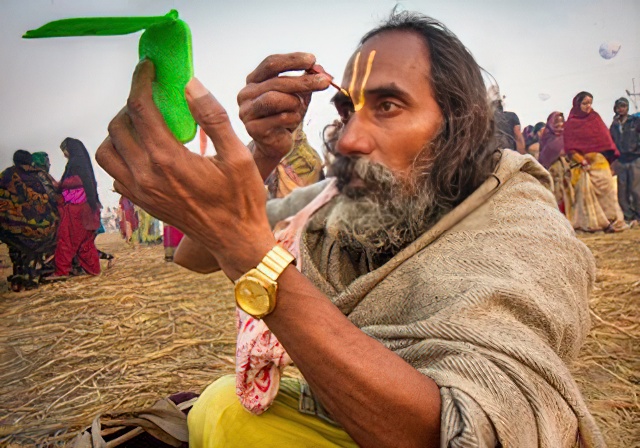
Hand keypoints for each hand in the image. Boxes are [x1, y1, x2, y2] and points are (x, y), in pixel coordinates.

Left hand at [96, 59, 275, 279]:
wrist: (235, 240)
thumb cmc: (241, 199)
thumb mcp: (237, 155)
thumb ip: (212, 117)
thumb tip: (190, 84)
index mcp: (168, 159)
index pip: (140, 109)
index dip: (141, 81)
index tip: (149, 68)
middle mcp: (146, 176)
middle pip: (118, 126)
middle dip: (131, 104)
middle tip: (153, 98)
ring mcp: (141, 192)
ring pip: (108, 151)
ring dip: (120, 131)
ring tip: (144, 124)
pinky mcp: (142, 203)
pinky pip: (116, 173)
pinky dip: (122, 156)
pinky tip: (146, 152)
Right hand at [237, 53, 331, 162]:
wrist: (275, 145)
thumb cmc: (285, 116)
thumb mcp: (297, 95)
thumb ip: (306, 80)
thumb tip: (320, 68)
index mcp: (254, 80)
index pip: (271, 63)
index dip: (292, 60)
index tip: (312, 59)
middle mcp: (246, 94)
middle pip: (277, 82)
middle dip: (304, 81)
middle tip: (325, 82)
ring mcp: (247, 111)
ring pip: (275, 99)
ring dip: (295, 103)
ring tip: (299, 109)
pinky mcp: (253, 128)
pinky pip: (280, 118)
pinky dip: (293, 119)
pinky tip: (292, 123)